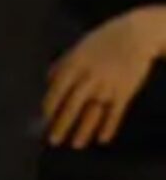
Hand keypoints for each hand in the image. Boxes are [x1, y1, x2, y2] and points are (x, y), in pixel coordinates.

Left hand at [43, 8, 160, 148]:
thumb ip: (61, 65)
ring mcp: (108, 85)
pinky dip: (109, 127)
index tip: (43, 118)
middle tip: (53, 140)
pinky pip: (116, 113)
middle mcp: (90, 77)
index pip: (57, 89)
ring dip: (84, 130)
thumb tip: (47, 81)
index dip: (50, 105)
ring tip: (75, 145)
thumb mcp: (77, 48)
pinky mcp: (125, 91)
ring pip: (93, 113)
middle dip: (62, 124)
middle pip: (73, 105)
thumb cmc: (102, 40)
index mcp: (75, 64)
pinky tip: (102, 139)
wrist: (136, 34)